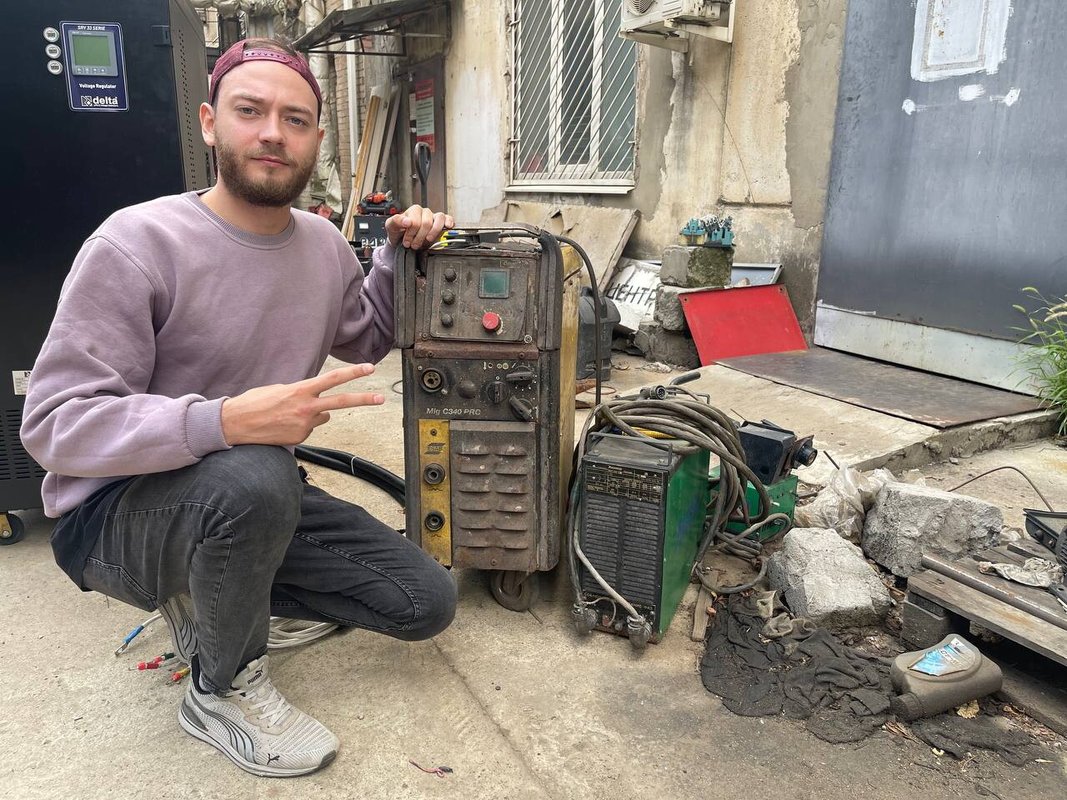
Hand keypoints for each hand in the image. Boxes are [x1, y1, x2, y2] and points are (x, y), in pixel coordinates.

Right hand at [221, 364, 383, 446]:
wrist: (235, 425)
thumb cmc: (255, 403)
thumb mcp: (279, 389)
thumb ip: (302, 391)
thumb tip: (316, 399)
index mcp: (300, 390)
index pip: (332, 379)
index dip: (352, 373)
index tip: (369, 368)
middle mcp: (306, 408)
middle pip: (341, 401)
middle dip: (364, 399)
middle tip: (381, 398)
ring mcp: (304, 425)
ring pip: (322, 416)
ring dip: (313, 414)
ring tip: (288, 414)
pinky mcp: (300, 438)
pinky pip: (309, 429)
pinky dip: (300, 426)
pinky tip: (283, 425)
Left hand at [385, 205, 453, 249]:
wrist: (402, 242)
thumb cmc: (398, 233)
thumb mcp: (391, 227)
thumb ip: (395, 221)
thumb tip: (407, 221)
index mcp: (413, 210)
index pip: (416, 220)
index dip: (411, 233)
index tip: (406, 242)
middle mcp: (425, 212)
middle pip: (427, 223)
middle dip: (419, 237)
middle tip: (414, 244)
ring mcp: (434, 217)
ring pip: (438, 220)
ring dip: (432, 233)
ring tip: (427, 240)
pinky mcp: (441, 223)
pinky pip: (448, 218)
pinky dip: (449, 222)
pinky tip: (448, 226)